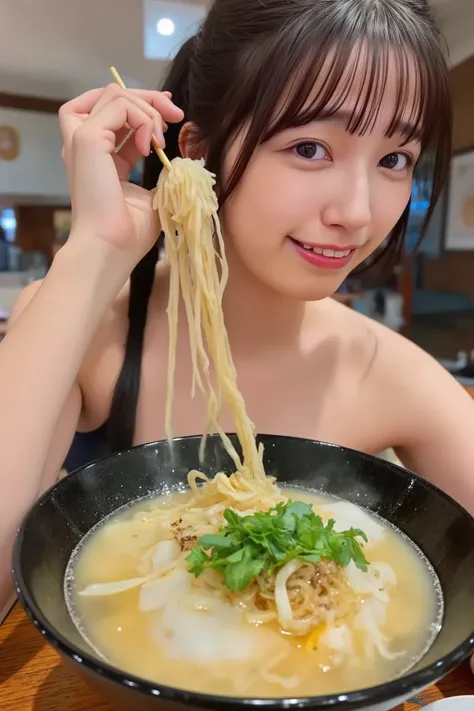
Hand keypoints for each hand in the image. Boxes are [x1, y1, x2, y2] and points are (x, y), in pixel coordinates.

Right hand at [59, 84, 183, 263]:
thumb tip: (178, 157)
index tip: (172, 115)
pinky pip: (118, 105)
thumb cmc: (129, 233)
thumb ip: (158, 171)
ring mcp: (82, 139)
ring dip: (147, 110)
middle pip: (112, 94)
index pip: (116, 113)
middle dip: (149, 99)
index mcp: (97, 155)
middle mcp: (85, 143)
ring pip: (114, 94)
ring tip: (160, 141)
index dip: (144, 106)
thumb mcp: (151, 195)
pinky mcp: (87, 139)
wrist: (112, 248)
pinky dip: (141, 118)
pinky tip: (149, 146)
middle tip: (176, 115)